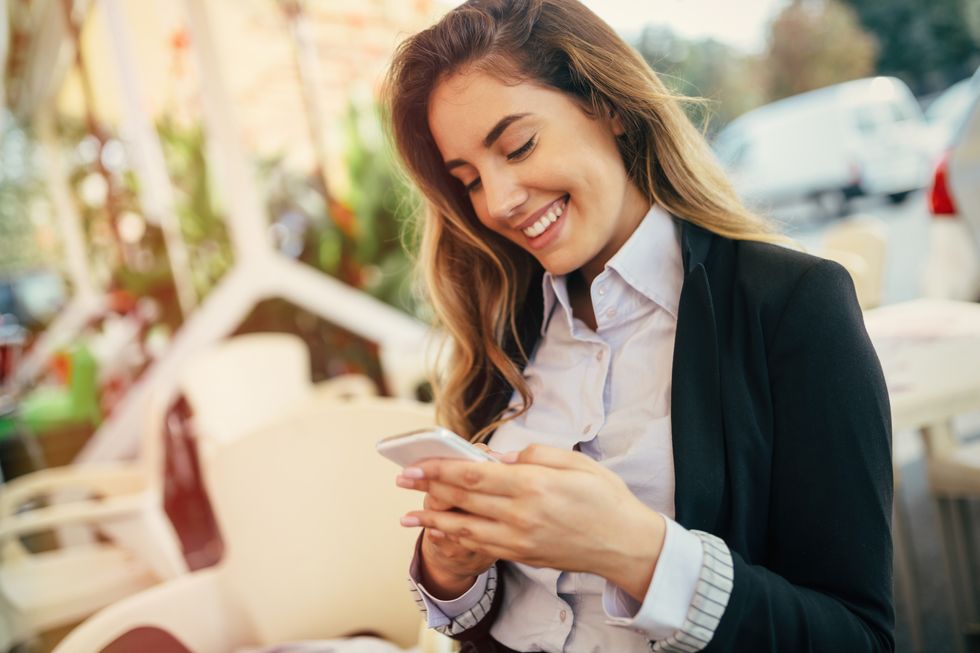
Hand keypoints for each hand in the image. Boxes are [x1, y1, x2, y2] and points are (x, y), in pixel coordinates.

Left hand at [399, 444, 666, 600]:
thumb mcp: (573, 462)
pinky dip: (456, 538)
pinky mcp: (521, 555)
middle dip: (428, 489)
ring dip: (433, 520)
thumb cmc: (603, 497)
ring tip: (408, 515)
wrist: (624, 543)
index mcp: (532, 484)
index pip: (472, 474)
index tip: (415, 464)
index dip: (438, 469)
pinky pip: (479, 546)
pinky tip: (441, 532)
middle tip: (403, 480)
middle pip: (462, 499)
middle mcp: (520, 514)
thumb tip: (494, 458)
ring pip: (464, 528)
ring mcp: (519, 539)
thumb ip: (530, 455)